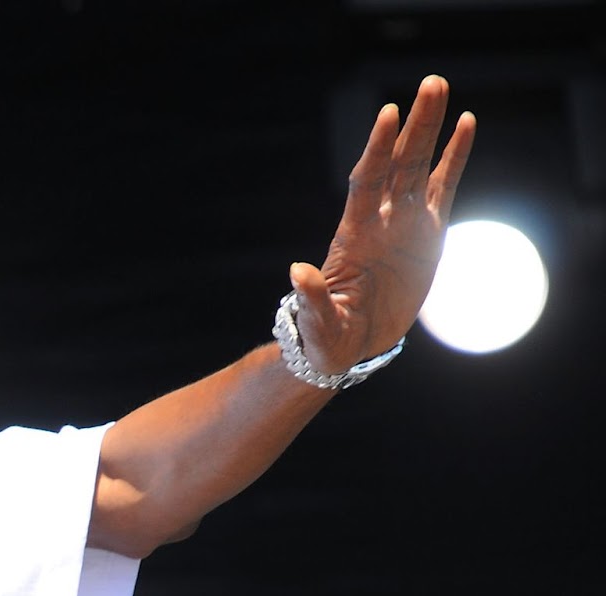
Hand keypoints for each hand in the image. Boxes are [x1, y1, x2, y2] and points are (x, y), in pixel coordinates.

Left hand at [290, 75, 476, 372]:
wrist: (348, 344)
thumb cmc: (327, 337)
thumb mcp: (318, 322)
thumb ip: (310, 298)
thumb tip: (297, 272)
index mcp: (354, 236)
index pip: (367, 182)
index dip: (377, 149)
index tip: (387, 114)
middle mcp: (379, 220)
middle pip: (398, 163)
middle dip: (414, 125)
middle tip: (431, 82)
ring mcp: (403, 222)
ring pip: (420, 165)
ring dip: (431, 128)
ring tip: (439, 85)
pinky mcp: (426, 232)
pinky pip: (444, 186)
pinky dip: (454, 156)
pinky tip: (466, 123)